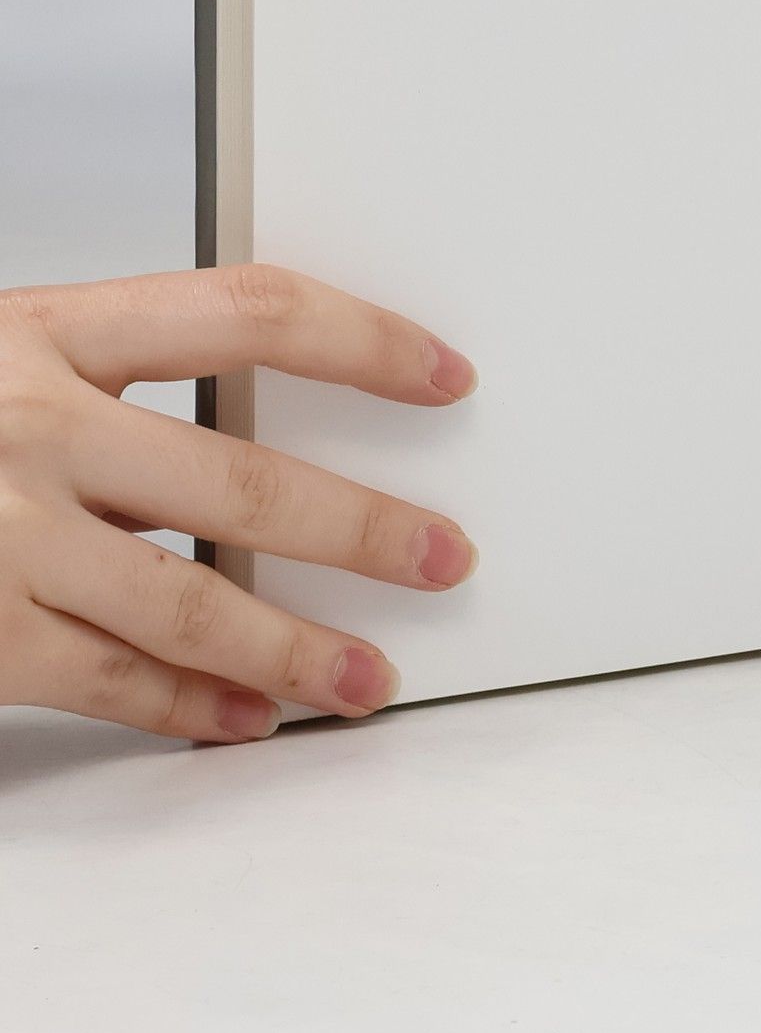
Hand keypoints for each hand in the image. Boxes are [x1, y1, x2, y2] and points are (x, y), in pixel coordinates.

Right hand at [0, 266, 477, 742]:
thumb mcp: (1, 348)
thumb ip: (113, 370)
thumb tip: (267, 410)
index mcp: (47, 329)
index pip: (251, 315)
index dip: (366, 341)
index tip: (444, 374)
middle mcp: (29, 427)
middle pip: (245, 477)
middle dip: (365, 526)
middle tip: (444, 555)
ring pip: (189, 599)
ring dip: (296, 646)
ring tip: (370, 674)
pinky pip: (104, 678)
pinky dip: (187, 706)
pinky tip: (248, 718)